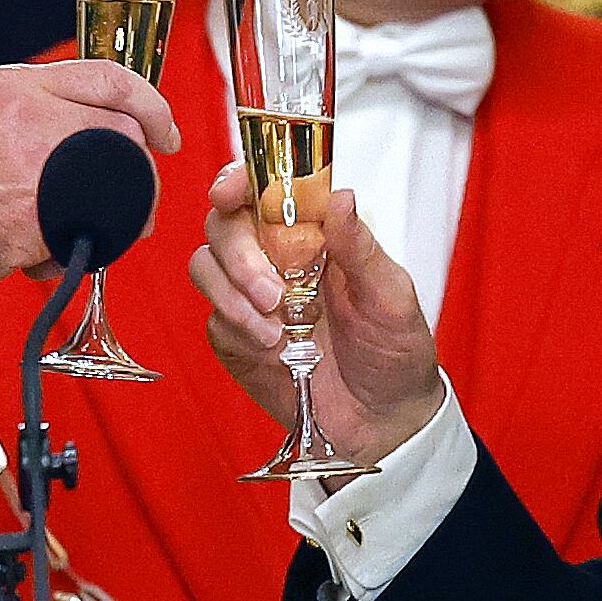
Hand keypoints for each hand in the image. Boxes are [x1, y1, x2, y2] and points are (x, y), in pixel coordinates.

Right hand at [0, 61, 178, 320]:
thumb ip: (21, 118)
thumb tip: (72, 138)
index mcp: (11, 86)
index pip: (107, 77)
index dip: (150, 105)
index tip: (164, 134)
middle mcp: (27, 112)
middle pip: (123, 132)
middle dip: (137, 174)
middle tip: (131, 205)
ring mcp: (32, 160)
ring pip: (114, 183)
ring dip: (114, 218)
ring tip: (81, 239)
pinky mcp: (30, 214)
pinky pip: (83, 232)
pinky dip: (72, 254)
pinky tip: (40, 264)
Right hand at [189, 164, 444, 464]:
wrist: (383, 419)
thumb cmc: (395, 350)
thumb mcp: (390, 296)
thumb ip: (361, 247)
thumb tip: (341, 196)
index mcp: (315, 233)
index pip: (265, 188)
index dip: (238, 181)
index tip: (229, 193)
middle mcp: (276, 256)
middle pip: (224, 224)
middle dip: (238, 254)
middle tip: (273, 293)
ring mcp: (251, 296)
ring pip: (206, 266)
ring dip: (232, 293)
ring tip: (276, 330)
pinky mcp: (236, 335)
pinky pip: (214, 317)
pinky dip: (237, 328)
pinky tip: (272, 348)